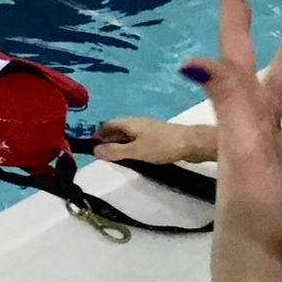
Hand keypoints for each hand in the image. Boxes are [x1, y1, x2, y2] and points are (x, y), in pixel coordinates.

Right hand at [92, 116, 215, 165]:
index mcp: (128, 122)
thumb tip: (94, 150)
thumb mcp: (135, 151)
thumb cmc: (161, 146)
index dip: (98, 135)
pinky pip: (137, 139)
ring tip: (115, 159)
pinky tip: (134, 156)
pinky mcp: (156, 136)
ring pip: (128, 135)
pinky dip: (131, 146)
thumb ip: (115, 151)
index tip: (91, 148)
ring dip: (119, 144)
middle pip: (117, 129)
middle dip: (108, 140)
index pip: (107, 125)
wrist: (190, 143)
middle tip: (101, 156)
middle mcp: (135, 122)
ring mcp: (147, 128)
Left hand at [190, 0, 281, 273]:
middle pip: (246, 64)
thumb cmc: (251, 201)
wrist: (256, 257)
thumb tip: (191, 59)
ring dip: (280, 72)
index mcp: (238, 108)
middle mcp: (246, 121)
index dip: (233, 9)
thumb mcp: (243, 145)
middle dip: (246, 29)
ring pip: (274, 99)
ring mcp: (265, 147)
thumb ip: (226, 100)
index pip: (233, 47)